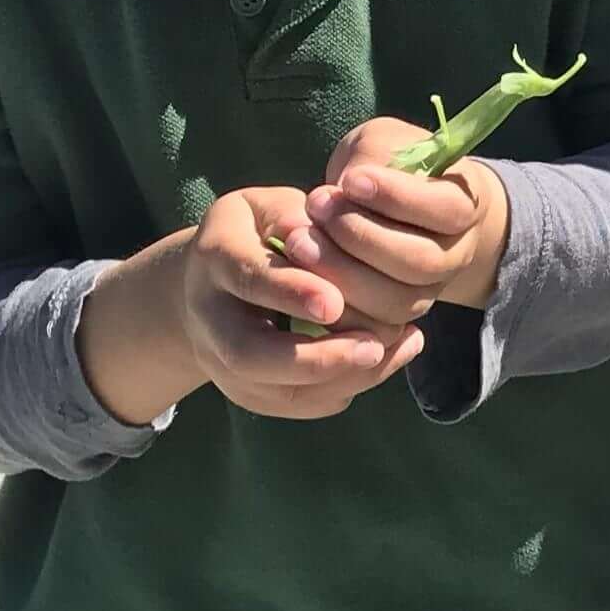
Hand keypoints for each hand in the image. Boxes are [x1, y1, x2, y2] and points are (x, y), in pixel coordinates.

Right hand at [80, 185, 426, 428]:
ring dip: (344, 376)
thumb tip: (310, 228)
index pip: (248, 281)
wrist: (208, 288)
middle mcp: (211, 320)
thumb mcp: (261, 206)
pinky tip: (390, 355)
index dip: (289, 293)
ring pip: (279, 391)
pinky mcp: (251, 392)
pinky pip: (299, 404)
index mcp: (215, 261)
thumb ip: (288, 213)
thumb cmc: (251, 234)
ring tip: (401, 344)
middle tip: (373, 346)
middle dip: (314, 358)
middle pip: (250, 356)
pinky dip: (347, 385)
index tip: (334, 302)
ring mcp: (225, 365)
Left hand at [286, 117, 511, 316]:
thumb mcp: (385, 142)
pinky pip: (370, 327)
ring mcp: (429, 291)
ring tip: (299, 240)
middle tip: (315, 205)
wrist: (392, 206)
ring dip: (341, 272)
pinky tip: (300, 273)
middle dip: (361, 237)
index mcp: (465, 205)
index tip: (349, 181)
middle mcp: (456, 254)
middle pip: (420, 262)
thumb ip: (373, 157)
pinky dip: (333, 305)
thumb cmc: (387, 165)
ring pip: (395, 301)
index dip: (397, 198)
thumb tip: (344, 190)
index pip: (446, 209)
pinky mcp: (396, 317)